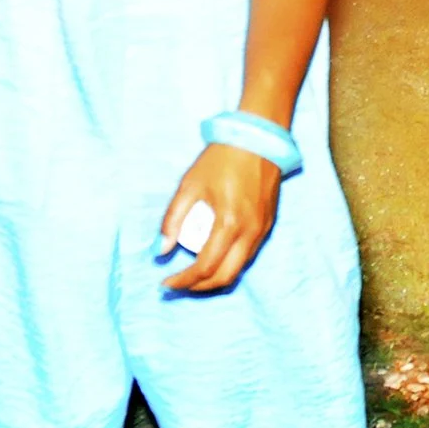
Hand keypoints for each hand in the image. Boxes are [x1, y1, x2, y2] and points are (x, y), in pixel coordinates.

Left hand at [158, 142, 282, 292]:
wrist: (258, 140)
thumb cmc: (221, 159)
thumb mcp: (189, 185)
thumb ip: (173, 220)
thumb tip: (160, 251)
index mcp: (229, 223)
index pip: (205, 267)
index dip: (183, 280)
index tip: (166, 282)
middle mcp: (249, 232)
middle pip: (225, 277)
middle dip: (199, 287)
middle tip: (179, 284)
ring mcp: (262, 230)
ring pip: (239, 269)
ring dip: (215, 277)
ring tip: (193, 273)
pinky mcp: (268, 224)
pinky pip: (248, 255)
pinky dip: (230, 263)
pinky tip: (214, 256)